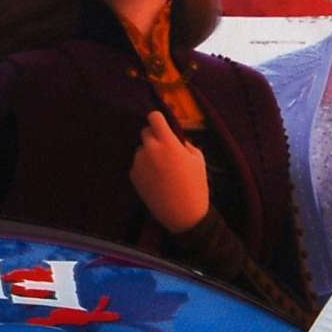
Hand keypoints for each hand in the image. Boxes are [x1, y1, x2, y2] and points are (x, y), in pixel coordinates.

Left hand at [129, 111, 209, 233]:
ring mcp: (139, 162)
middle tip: (165, 149)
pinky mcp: (133, 175)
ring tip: (162, 170)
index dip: (158, 119)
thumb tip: (174, 136)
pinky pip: (138, 164)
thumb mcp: (197, 159)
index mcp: (168, 143)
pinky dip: (144, 167)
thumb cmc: (195, 185)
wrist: (183, 214)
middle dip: (154, 136)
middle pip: (145, 132)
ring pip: (141, 149)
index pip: (154, 117)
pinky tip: (156, 180)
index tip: (162, 124)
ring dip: (149, 153)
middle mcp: (150, 149)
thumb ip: (184, 143)